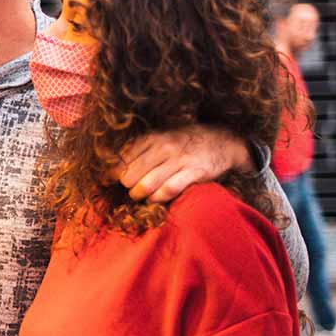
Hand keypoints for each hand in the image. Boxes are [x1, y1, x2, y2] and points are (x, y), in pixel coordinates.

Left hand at [114, 124, 251, 202]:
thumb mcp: (162, 136)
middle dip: (127, 186)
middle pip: (131, 174)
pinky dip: (157, 198)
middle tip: (130, 189)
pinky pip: (168, 190)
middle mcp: (164, 146)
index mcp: (153, 137)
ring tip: (139, 196)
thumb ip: (141, 148)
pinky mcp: (194, 172)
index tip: (111, 181)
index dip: (114, 173)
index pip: (123, 159)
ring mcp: (180, 159)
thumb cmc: (186, 141)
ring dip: (139, 195)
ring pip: (147, 184)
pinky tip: (154, 199)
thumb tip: (115, 166)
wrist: (223, 140)